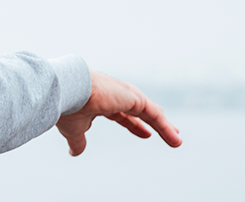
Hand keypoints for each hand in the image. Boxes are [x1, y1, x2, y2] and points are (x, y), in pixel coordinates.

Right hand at [56, 70, 181, 155]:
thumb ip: (78, 141)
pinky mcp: (135, 99)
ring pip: (151, 113)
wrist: (68, 92)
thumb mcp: (74, 130)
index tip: (145, 134)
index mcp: (103, 102)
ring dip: (164, 126)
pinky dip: (165, 126)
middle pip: (142, 111)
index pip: (123, 114)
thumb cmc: (68, 108)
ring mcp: (127, 95)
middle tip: (170, 131)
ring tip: (176, 138)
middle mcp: (117, 96)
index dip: (134, 125)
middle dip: (155, 122)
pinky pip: (155, 114)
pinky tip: (174, 137)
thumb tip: (74, 152)